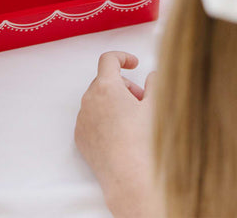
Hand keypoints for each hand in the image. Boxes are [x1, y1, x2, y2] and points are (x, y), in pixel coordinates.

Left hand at [75, 52, 160, 217]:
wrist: (129, 179)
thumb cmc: (143, 141)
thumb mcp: (156, 106)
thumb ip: (156, 83)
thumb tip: (153, 76)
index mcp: (106, 87)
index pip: (109, 59)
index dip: (123, 57)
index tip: (134, 64)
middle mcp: (89, 100)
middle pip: (105, 81)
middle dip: (124, 86)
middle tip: (142, 101)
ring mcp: (82, 119)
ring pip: (97, 100)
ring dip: (114, 102)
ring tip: (133, 120)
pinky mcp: (80, 137)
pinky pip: (91, 118)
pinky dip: (103, 118)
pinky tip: (120, 134)